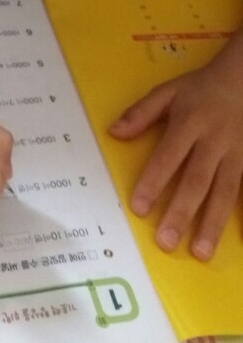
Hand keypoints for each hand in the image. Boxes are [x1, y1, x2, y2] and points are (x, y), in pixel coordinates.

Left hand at [109, 43, 242, 260]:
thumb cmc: (199, 89)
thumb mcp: (168, 91)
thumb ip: (141, 113)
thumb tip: (113, 133)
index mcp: (189, 123)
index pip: (168, 157)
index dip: (153, 182)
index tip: (138, 208)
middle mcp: (215, 142)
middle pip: (197, 181)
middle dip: (181, 213)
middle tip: (165, 242)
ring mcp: (238, 154)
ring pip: (225, 193)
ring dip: (213, 224)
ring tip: (200, 253)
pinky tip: (236, 240)